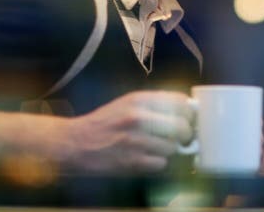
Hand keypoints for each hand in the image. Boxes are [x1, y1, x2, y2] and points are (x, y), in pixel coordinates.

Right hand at [62, 91, 194, 172]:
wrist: (74, 143)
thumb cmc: (106, 122)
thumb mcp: (129, 103)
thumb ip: (156, 103)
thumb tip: (187, 108)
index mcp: (140, 99)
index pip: (181, 102)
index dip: (189, 112)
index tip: (187, 118)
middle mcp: (139, 117)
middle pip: (182, 126)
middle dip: (185, 134)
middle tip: (179, 137)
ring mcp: (135, 141)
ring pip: (173, 147)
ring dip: (169, 150)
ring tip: (156, 147)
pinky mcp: (131, 162)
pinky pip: (161, 164)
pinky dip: (158, 163)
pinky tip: (147, 158)